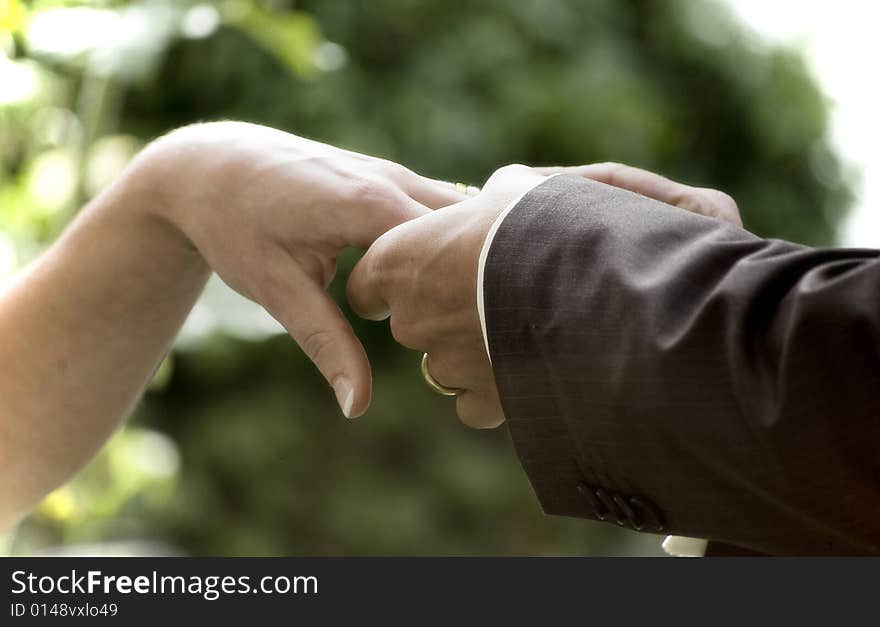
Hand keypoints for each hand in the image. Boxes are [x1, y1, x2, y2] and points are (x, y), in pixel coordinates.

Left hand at [138, 122, 464, 417]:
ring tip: (477, 309)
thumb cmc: (234, 225)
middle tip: (485, 331)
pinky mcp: (391, 178)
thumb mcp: (276, 289)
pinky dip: (453, 242)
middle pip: (471, 230)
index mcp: (370, 206)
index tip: (469, 340)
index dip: (469, 296)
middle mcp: (394, 181)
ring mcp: (396, 173)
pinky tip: (455, 279)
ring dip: (470, 258)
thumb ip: (325, 343)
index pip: (452, 251)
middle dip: (482, 278)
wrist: (208, 165)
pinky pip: (442, 210)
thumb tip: (357, 406)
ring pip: (463, 216)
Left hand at [346, 163, 739, 427]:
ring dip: (470, 352)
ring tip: (517, 327)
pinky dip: (492, 392)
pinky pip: (475, 403)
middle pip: (411, 324)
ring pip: (445, 365)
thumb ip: (485, 200)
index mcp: (397, 261)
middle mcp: (410, 318)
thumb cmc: (538, 218)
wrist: (581, 275)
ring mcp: (445, 362)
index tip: (415, 278)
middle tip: (486, 293)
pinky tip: (520, 368)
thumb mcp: (511, 189)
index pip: (368, 283)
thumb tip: (496, 197)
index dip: (390, 281)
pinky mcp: (483, 398)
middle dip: (440, 313)